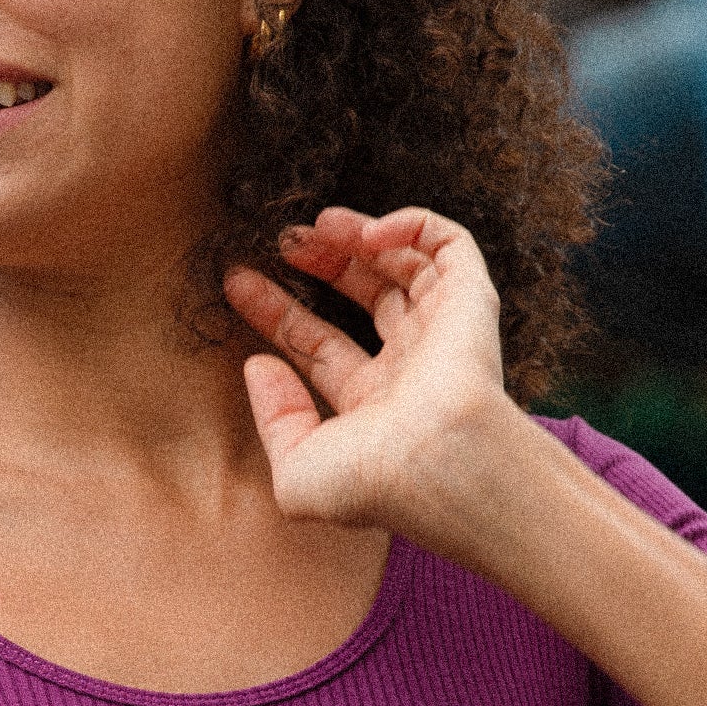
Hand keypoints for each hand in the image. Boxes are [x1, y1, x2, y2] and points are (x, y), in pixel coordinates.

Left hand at [224, 204, 513, 539]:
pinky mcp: (470, 301)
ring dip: (360, 235)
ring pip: (405, 265)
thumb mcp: (296, 470)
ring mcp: (441, 331)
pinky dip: (412, 224)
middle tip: (283, 241)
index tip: (236, 282)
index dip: (278, 312)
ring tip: (319, 223)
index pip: (319, 346)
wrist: (438, 465)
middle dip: (322, 264)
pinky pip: (450, 245)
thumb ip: (272, 418)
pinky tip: (367, 233)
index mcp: (372, 405)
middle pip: (364, 297)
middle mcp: (410, 366)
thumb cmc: (372, 482)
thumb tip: (257, 367)